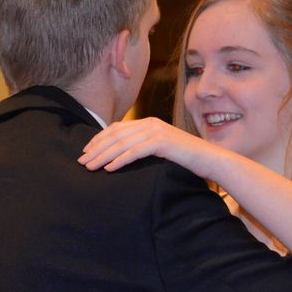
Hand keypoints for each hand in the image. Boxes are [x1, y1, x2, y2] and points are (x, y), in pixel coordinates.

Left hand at [78, 117, 224, 178]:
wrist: (209, 159)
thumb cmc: (185, 159)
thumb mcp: (161, 149)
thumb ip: (144, 147)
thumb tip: (122, 156)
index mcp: (148, 123)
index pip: (116, 128)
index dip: (98, 139)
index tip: (86, 151)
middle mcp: (150, 123)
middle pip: (115, 135)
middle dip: (96, 148)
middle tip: (82, 161)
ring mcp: (156, 131)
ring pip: (122, 143)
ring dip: (103, 156)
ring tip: (90, 167)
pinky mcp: (162, 142)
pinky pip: (135, 152)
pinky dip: (120, 160)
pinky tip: (109, 169)